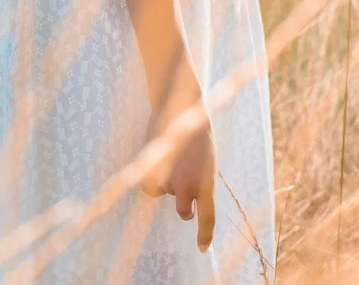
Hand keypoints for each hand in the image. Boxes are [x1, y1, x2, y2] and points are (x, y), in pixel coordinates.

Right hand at [142, 101, 216, 253]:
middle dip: (183, 206)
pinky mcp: (153, 173)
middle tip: (182, 187)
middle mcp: (189, 186)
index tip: (202, 248)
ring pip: (166, 194)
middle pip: (184, 213)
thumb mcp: (206, 161)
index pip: (207, 217)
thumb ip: (200, 182)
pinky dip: (153, 178)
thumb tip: (189, 199)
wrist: (181, 110)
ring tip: (172, 158)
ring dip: (167, 182)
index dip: (204, 235)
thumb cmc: (196, 135)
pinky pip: (151, 188)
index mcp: (207, 182)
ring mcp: (169, 180)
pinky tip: (158, 160)